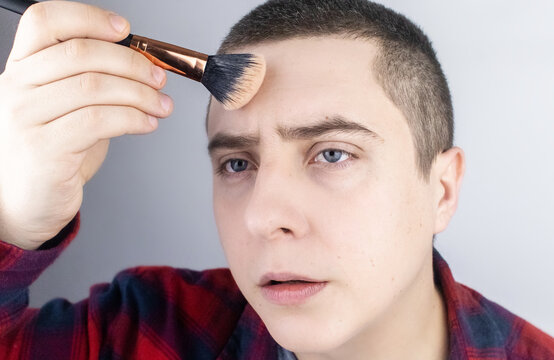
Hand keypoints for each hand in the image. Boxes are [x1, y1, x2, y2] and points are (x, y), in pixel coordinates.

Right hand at [0, 1, 172, 248]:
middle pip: (81, 52)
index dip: (89, 18)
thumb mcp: (65, 107)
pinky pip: (99, 121)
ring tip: (161, 105)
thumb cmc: (51, 152)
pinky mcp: (44, 148)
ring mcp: (25, 117)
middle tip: (158, 77)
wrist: (24, 202)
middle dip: (132, 63)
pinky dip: (133, 118)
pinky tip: (147, 123)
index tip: (125, 30)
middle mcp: (17, 87)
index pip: (45, 21)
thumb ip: (91, 82)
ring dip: (141, 94)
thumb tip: (140, 65)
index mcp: (21, 68)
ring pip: (95, 87)